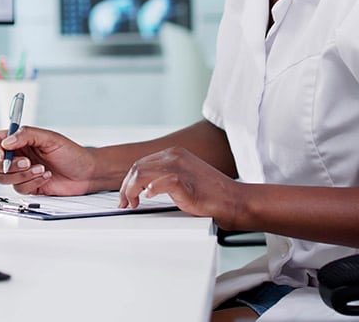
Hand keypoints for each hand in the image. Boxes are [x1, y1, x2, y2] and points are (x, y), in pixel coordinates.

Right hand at [0, 126, 96, 195]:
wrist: (85, 173)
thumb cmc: (70, 153)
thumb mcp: (50, 138)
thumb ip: (27, 135)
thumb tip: (6, 141)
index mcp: (20, 139)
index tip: (3, 153)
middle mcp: (17, 155)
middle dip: (7, 164)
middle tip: (26, 162)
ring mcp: (20, 172)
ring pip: (3, 177)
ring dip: (23, 174)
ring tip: (41, 168)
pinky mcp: (27, 186)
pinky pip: (18, 188)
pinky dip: (33, 182)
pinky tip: (46, 176)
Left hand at [118, 146, 240, 225]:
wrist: (233, 200)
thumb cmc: (211, 193)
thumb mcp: (184, 176)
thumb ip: (165, 175)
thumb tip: (143, 186)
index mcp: (174, 152)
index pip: (140, 163)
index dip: (128, 180)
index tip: (126, 196)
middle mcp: (175, 156)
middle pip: (137, 167)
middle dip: (125, 187)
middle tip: (125, 203)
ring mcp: (180, 167)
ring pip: (142, 173)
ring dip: (131, 190)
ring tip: (132, 204)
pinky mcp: (186, 183)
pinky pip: (162, 182)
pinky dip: (151, 190)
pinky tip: (149, 198)